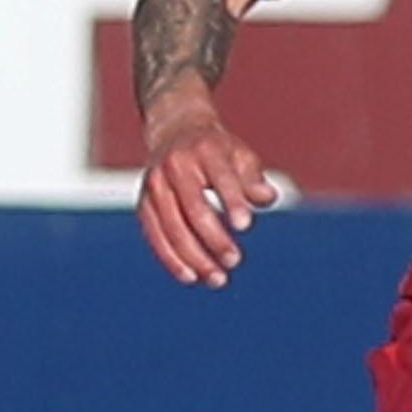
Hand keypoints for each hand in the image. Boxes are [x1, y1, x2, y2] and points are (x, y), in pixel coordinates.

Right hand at [136, 102, 278, 288]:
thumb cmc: (217, 150)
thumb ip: (253, 179)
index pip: (221, 178)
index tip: (245, 226)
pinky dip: (172, 259)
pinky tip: (191, 277)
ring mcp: (155, 186)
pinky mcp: (144, 204)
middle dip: (214, 239)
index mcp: (204, 150)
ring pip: (172, 228)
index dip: (232, 201)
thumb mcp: (240, 155)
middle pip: (194, 209)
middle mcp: (174, 166)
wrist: (174, 132)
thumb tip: (267, 198)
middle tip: (234, 261)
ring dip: (194, 257)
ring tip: (217, 279)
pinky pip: (156, 236)